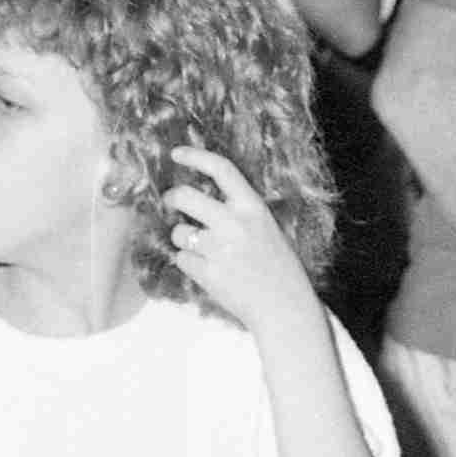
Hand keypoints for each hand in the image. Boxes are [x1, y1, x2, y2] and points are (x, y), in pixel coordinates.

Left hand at [163, 145, 320, 342]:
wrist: (284, 303)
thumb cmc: (276, 263)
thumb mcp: (265, 225)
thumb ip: (238, 209)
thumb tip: (200, 195)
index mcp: (253, 207)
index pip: (222, 169)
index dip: (196, 156)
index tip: (178, 152)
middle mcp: (234, 223)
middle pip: (185, 197)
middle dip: (172, 197)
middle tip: (171, 201)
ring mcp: (219, 248)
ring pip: (178, 232)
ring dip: (183, 238)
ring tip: (204, 249)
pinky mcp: (207, 273)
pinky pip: (182, 259)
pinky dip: (189, 263)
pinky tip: (209, 270)